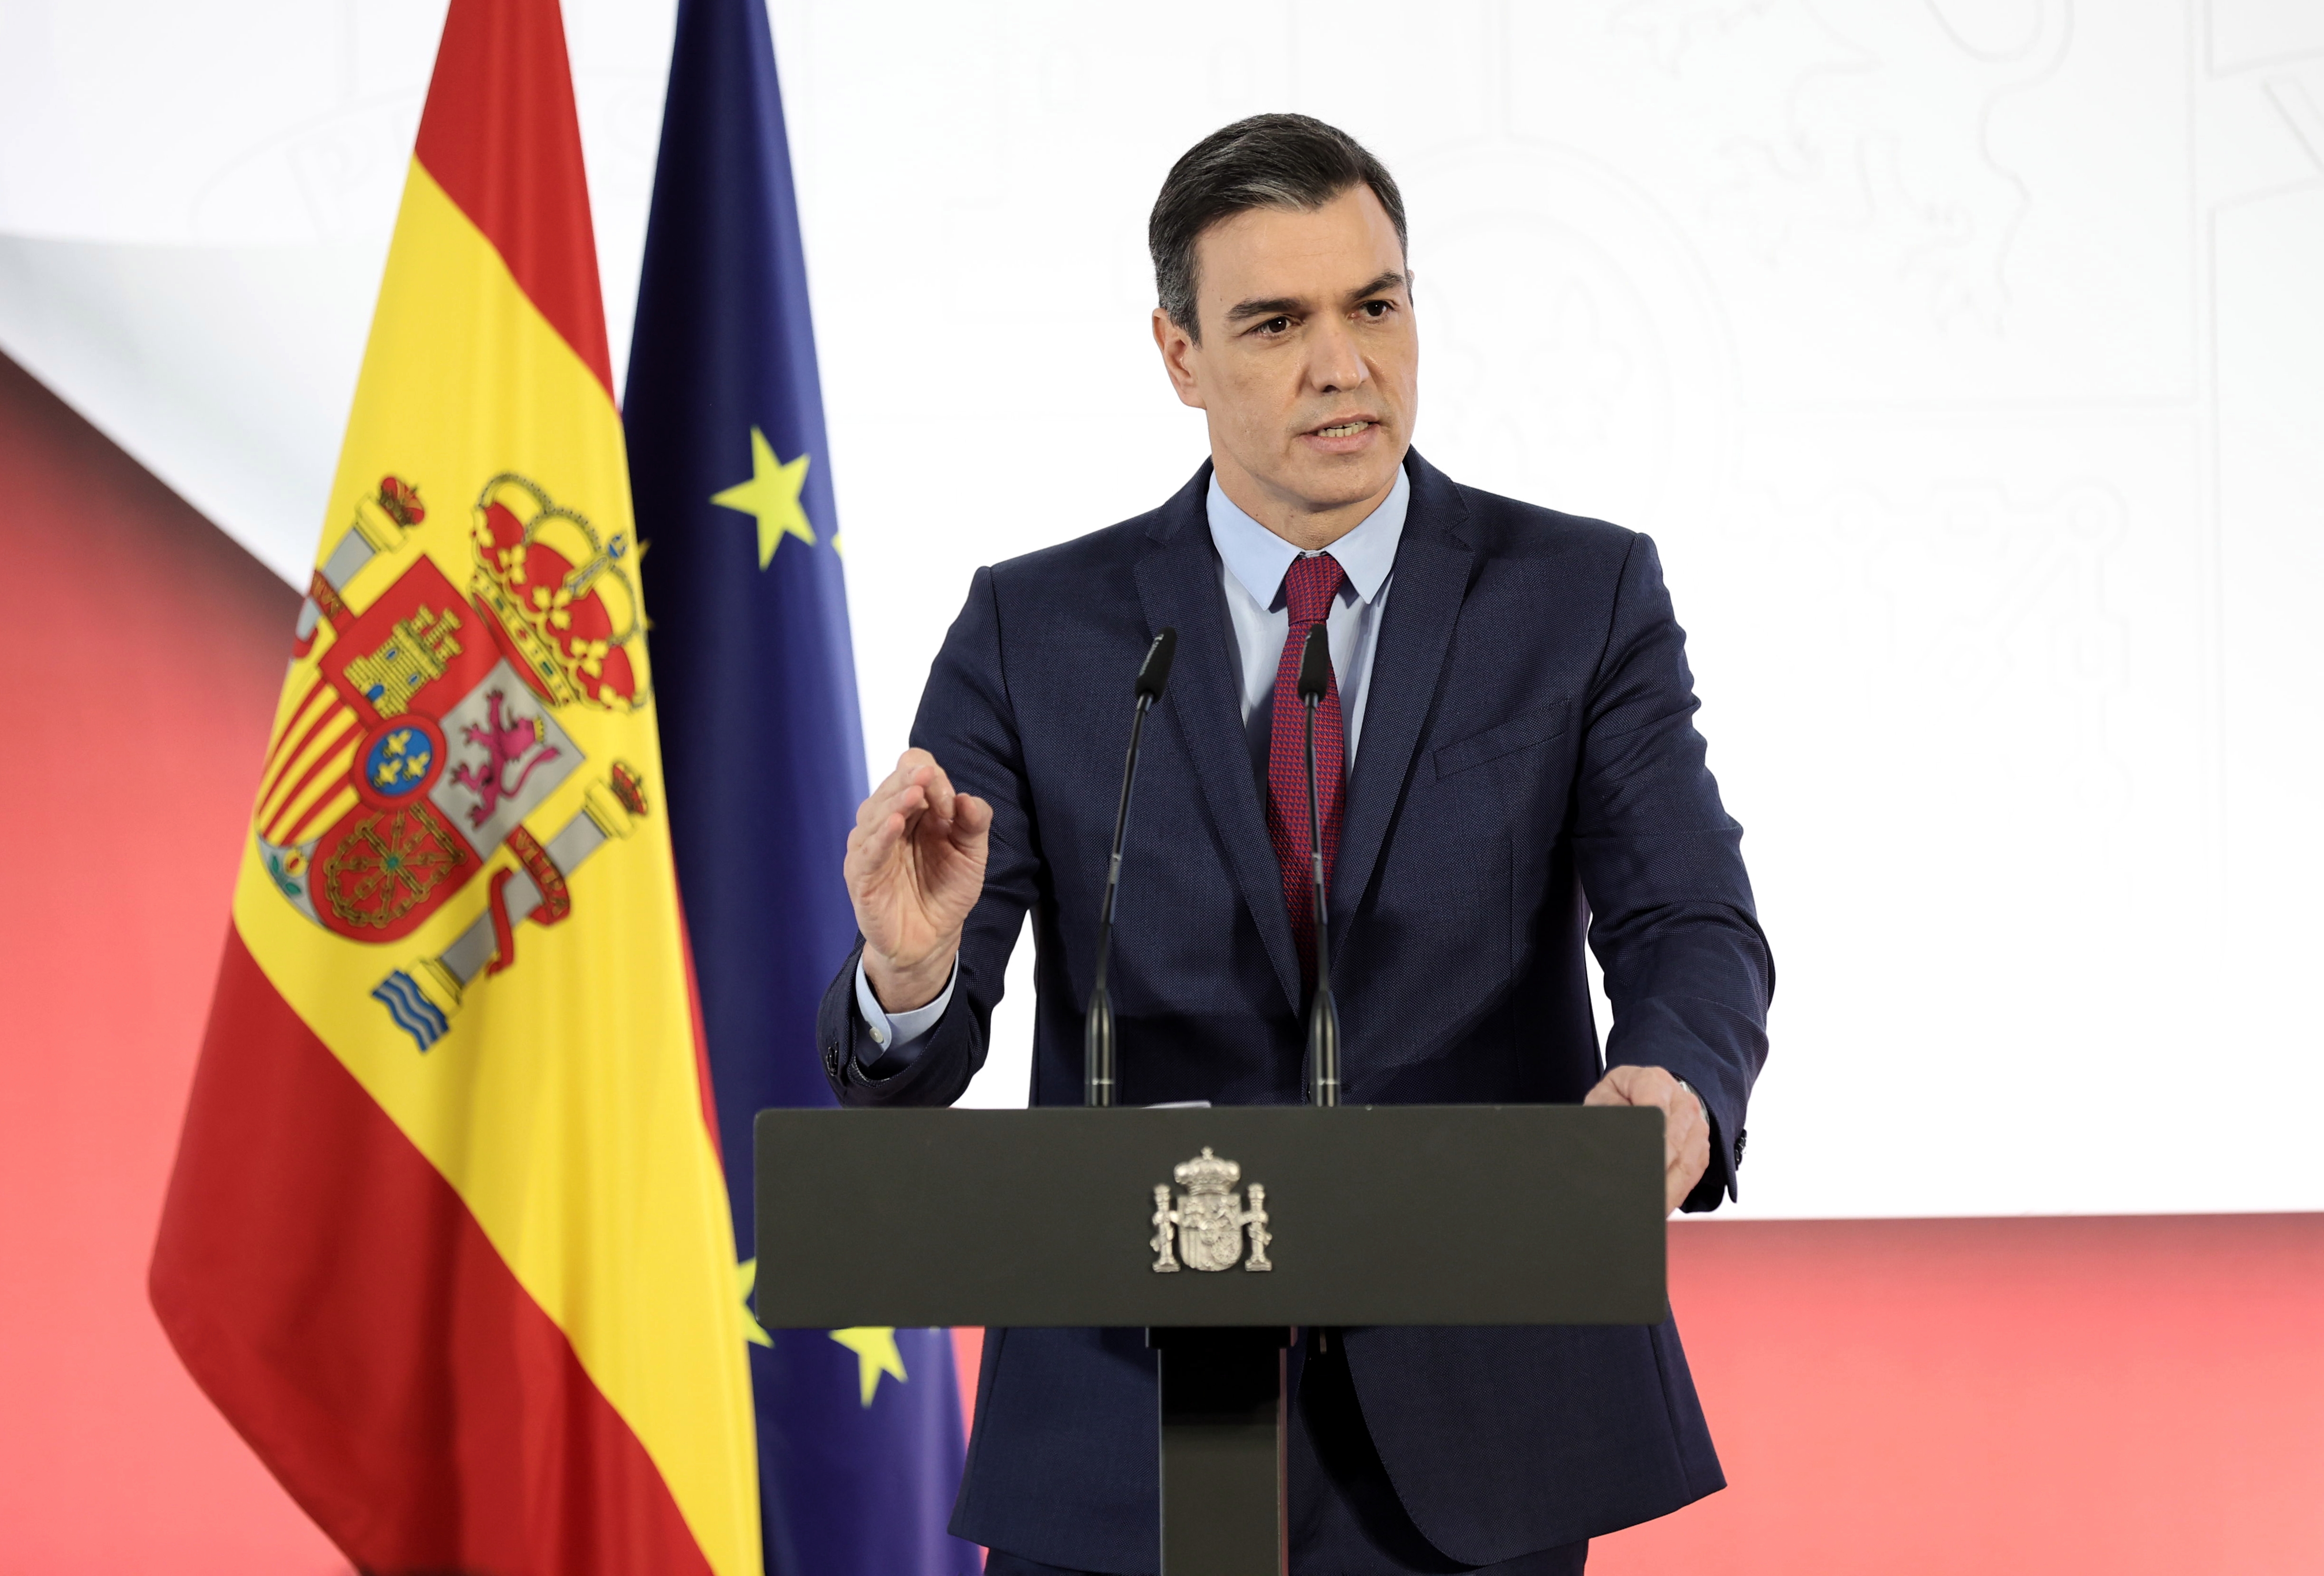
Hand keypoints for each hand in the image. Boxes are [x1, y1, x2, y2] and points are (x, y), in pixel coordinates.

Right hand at [844, 749, 991, 1011]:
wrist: (931, 939)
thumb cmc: (946, 890)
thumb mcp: (972, 855)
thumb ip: (975, 823)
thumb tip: (969, 798)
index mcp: (915, 810)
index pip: (913, 772)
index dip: (932, 777)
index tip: (952, 804)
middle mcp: (889, 822)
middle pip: (892, 787)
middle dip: (912, 781)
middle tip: (928, 778)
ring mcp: (871, 847)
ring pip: (876, 813)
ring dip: (896, 801)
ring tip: (914, 795)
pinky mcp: (861, 875)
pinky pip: (867, 851)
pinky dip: (880, 836)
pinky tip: (894, 823)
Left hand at [1585, 1064, 1710, 1214]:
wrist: (1647, 1090)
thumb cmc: (1620, 1097)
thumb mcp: (1605, 1097)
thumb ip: (1608, 1114)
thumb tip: (1616, 1141)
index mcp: (1654, 1082)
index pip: (1655, 1113)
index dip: (1651, 1142)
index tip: (1642, 1168)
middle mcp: (1682, 1100)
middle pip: (1675, 1143)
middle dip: (1659, 1174)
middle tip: (1641, 1199)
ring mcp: (1697, 1123)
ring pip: (1689, 1162)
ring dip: (1670, 1190)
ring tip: (1650, 1211)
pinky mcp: (1702, 1144)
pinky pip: (1695, 1172)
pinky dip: (1678, 1191)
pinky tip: (1661, 1206)